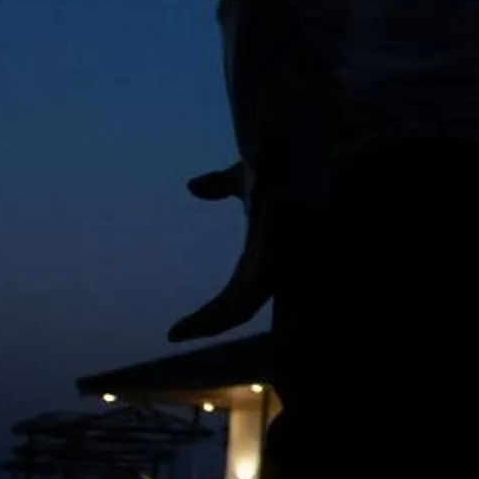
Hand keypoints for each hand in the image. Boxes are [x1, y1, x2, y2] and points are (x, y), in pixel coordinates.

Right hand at [169, 166, 275, 341]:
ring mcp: (280, 259)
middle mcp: (277, 262)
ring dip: (215, 318)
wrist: (302, 144)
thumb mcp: (245, 178)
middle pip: (242, 305)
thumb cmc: (285, 160)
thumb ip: (221, 186)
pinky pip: (252, 291)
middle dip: (212, 320)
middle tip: (176, 333)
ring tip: (183, 331)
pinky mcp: (279, 251)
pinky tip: (207, 314)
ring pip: (246, 304)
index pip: (242, 292)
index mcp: (268, 251)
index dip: (216, 310)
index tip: (183, 323)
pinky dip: (228, 306)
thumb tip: (194, 187)